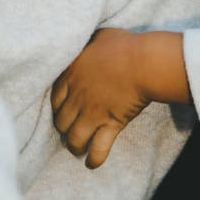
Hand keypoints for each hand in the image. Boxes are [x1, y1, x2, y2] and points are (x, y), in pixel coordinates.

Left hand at [51, 28, 149, 168]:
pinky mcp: (109, 125)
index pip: (55, 97)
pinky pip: (97, 149)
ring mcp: (92, 113)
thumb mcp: (99, 36)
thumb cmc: (124, 45)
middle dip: (64, 127)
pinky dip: (94, 159)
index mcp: (71, 73)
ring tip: (78, 148)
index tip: (63, 109)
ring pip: (73, 138)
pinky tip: (91, 164)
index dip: (58, 106)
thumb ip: (88, 44)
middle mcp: (77, 96)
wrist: (143, 62)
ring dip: (74, 145)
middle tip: (70, 129)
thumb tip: (87, 43)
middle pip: (61, 121)